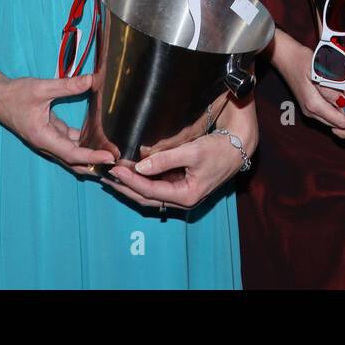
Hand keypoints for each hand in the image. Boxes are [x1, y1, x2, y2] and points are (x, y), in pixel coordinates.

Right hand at [0, 75, 116, 171]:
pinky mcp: (51, 133)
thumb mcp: (41, 88)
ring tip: (113, 152)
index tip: (110, 157)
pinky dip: (84, 142)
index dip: (92, 157)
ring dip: (91, 154)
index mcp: (44, 138)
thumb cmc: (15, 94)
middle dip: (96, 164)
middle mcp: (47, 144)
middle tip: (118, 161)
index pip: (73, 154)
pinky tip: (100, 137)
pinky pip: (71, 142)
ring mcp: (49, 140)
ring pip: (74, 153)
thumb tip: (91, 80)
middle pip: (75, 161)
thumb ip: (67, 86)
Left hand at [106, 131, 247, 211]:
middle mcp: (183, 199)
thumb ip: (165, 160)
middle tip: (106, 177)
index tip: (115, 170)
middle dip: (125, 187)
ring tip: (113, 176)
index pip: (151, 190)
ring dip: (131, 185)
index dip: (131, 180)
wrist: (238, 146)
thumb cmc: (218, 148)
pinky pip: (158, 186)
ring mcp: (182, 193)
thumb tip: (140, 167)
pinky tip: (131, 172)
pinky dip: (143, 180)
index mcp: (187, 196)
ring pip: (150, 193)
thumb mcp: (191, 152)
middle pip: (147, 197)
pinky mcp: (182, 184)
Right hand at [271, 31, 344, 128]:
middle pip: (337, 124)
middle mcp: (310, 112)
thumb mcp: (319, 72)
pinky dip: (336, 108)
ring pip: (333, 120)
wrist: (284, 56)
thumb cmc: (301, 60)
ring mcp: (308, 110)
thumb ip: (332, 90)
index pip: (340, 123)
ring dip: (343, 111)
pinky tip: (340, 94)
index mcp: (313, 105)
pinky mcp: (309, 106)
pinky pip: (327, 113)